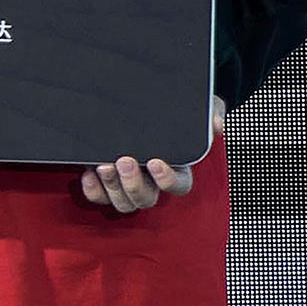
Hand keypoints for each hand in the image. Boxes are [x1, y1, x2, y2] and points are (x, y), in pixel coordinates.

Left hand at [80, 95, 223, 212]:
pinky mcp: (105, 179)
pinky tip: (88, 174)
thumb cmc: (173, 111)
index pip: (178, 186)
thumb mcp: (195, 106)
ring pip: (124, 203)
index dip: (167, 180)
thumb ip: (210, 113)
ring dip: (112, 188)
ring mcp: (127, 182)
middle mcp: (151, 181)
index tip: (155, 163)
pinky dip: (93, 191)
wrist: (138, 103)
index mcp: (176, 169)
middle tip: (123, 161)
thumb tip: (218, 125)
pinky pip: (99, 197)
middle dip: (134, 185)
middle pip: (146, 199)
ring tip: (103, 166)